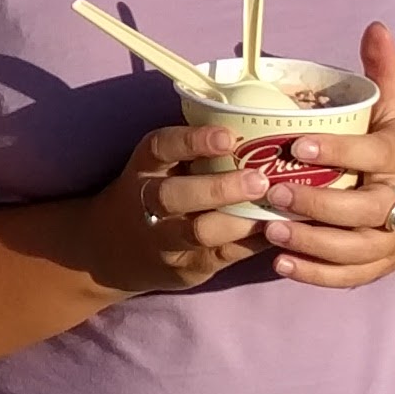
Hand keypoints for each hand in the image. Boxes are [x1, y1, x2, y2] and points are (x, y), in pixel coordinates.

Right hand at [86, 121, 280, 295]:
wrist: (115, 248)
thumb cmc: (156, 191)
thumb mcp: (160, 166)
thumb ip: (198, 150)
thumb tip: (263, 127)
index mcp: (145, 167)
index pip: (162, 147)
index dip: (193, 141)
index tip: (228, 137)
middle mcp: (148, 202)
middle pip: (175, 196)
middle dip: (219, 189)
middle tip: (260, 181)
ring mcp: (164, 239)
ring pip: (199, 232)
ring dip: (240, 222)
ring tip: (276, 211)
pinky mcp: (186, 267)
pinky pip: (223, 255)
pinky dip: (253, 242)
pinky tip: (278, 230)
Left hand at [255, 24, 394, 290]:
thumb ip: (384, 71)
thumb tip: (374, 26)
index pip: (373, 155)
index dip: (338, 151)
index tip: (298, 144)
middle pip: (362, 210)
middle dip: (317, 204)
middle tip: (273, 192)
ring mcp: (392, 239)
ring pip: (353, 249)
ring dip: (311, 244)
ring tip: (269, 230)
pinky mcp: (379, 266)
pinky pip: (349, 277)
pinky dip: (316, 275)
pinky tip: (280, 264)